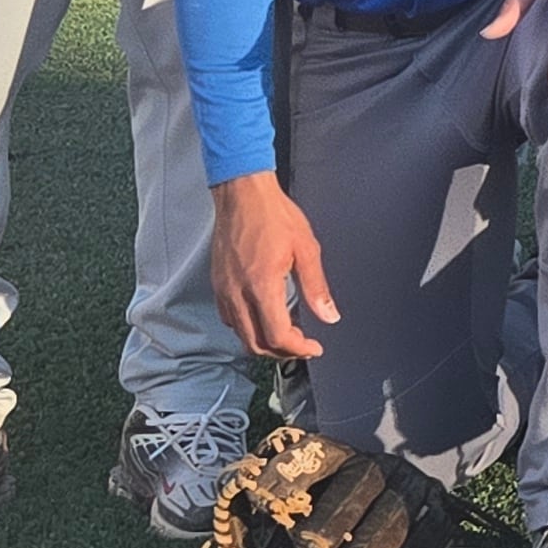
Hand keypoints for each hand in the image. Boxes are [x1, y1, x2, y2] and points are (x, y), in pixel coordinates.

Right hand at [209, 172, 338, 358]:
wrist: (243, 195)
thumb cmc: (274, 216)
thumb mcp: (306, 249)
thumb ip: (317, 287)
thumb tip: (329, 315)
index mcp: (261, 286)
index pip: (277, 336)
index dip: (298, 349)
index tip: (314, 347)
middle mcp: (237, 293)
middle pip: (255, 344)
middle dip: (282, 352)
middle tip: (303, 345)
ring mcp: (224, 290)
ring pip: (240, 334)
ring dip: (264, 342)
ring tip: (289, 333)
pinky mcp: (218, 285)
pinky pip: (230, 319)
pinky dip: (249, 328)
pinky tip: (265, 317)